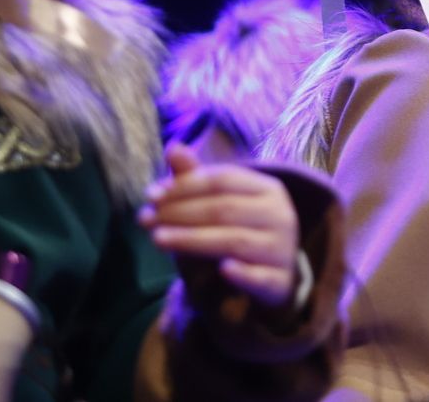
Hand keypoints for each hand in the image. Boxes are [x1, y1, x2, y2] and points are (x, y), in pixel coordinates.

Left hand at [140, 143, 300, 306]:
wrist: (272, 275)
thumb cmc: (239, 232)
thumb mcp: (220, 205)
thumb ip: (196, 180)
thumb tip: (173, 147)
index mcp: (268, 189)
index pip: (224, 180)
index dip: (185, 185)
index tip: (151, 196)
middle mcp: (280, 215)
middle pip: (225, 209)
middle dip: (180, 213)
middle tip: (146, 219)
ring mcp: (282, 248)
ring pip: (235, 241)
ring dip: (192, 240)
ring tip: (157, 239)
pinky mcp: (280, 280)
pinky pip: (261, 276)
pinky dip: (243, 274)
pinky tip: (222, 270)